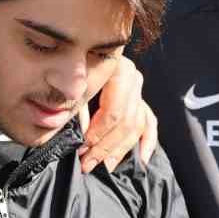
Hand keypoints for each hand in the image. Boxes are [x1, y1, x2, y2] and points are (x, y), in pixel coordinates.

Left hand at [78, 55, 157, 173]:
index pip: (113, 111)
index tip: (83, 149)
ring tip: (105, 166)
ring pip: (136, 125)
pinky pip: (149, 123)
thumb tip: (82, 134)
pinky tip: (142, 159)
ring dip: (120, 149)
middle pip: (126, 121)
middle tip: (88, 163)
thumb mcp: (71, 88)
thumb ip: (77, 109)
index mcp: (117, 69)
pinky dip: (147, 142)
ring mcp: (139, 90)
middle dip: (106, 146)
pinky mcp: (140, 101)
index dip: (98, 134)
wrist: (77, 51)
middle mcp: (133, 78)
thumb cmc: (69, 71)